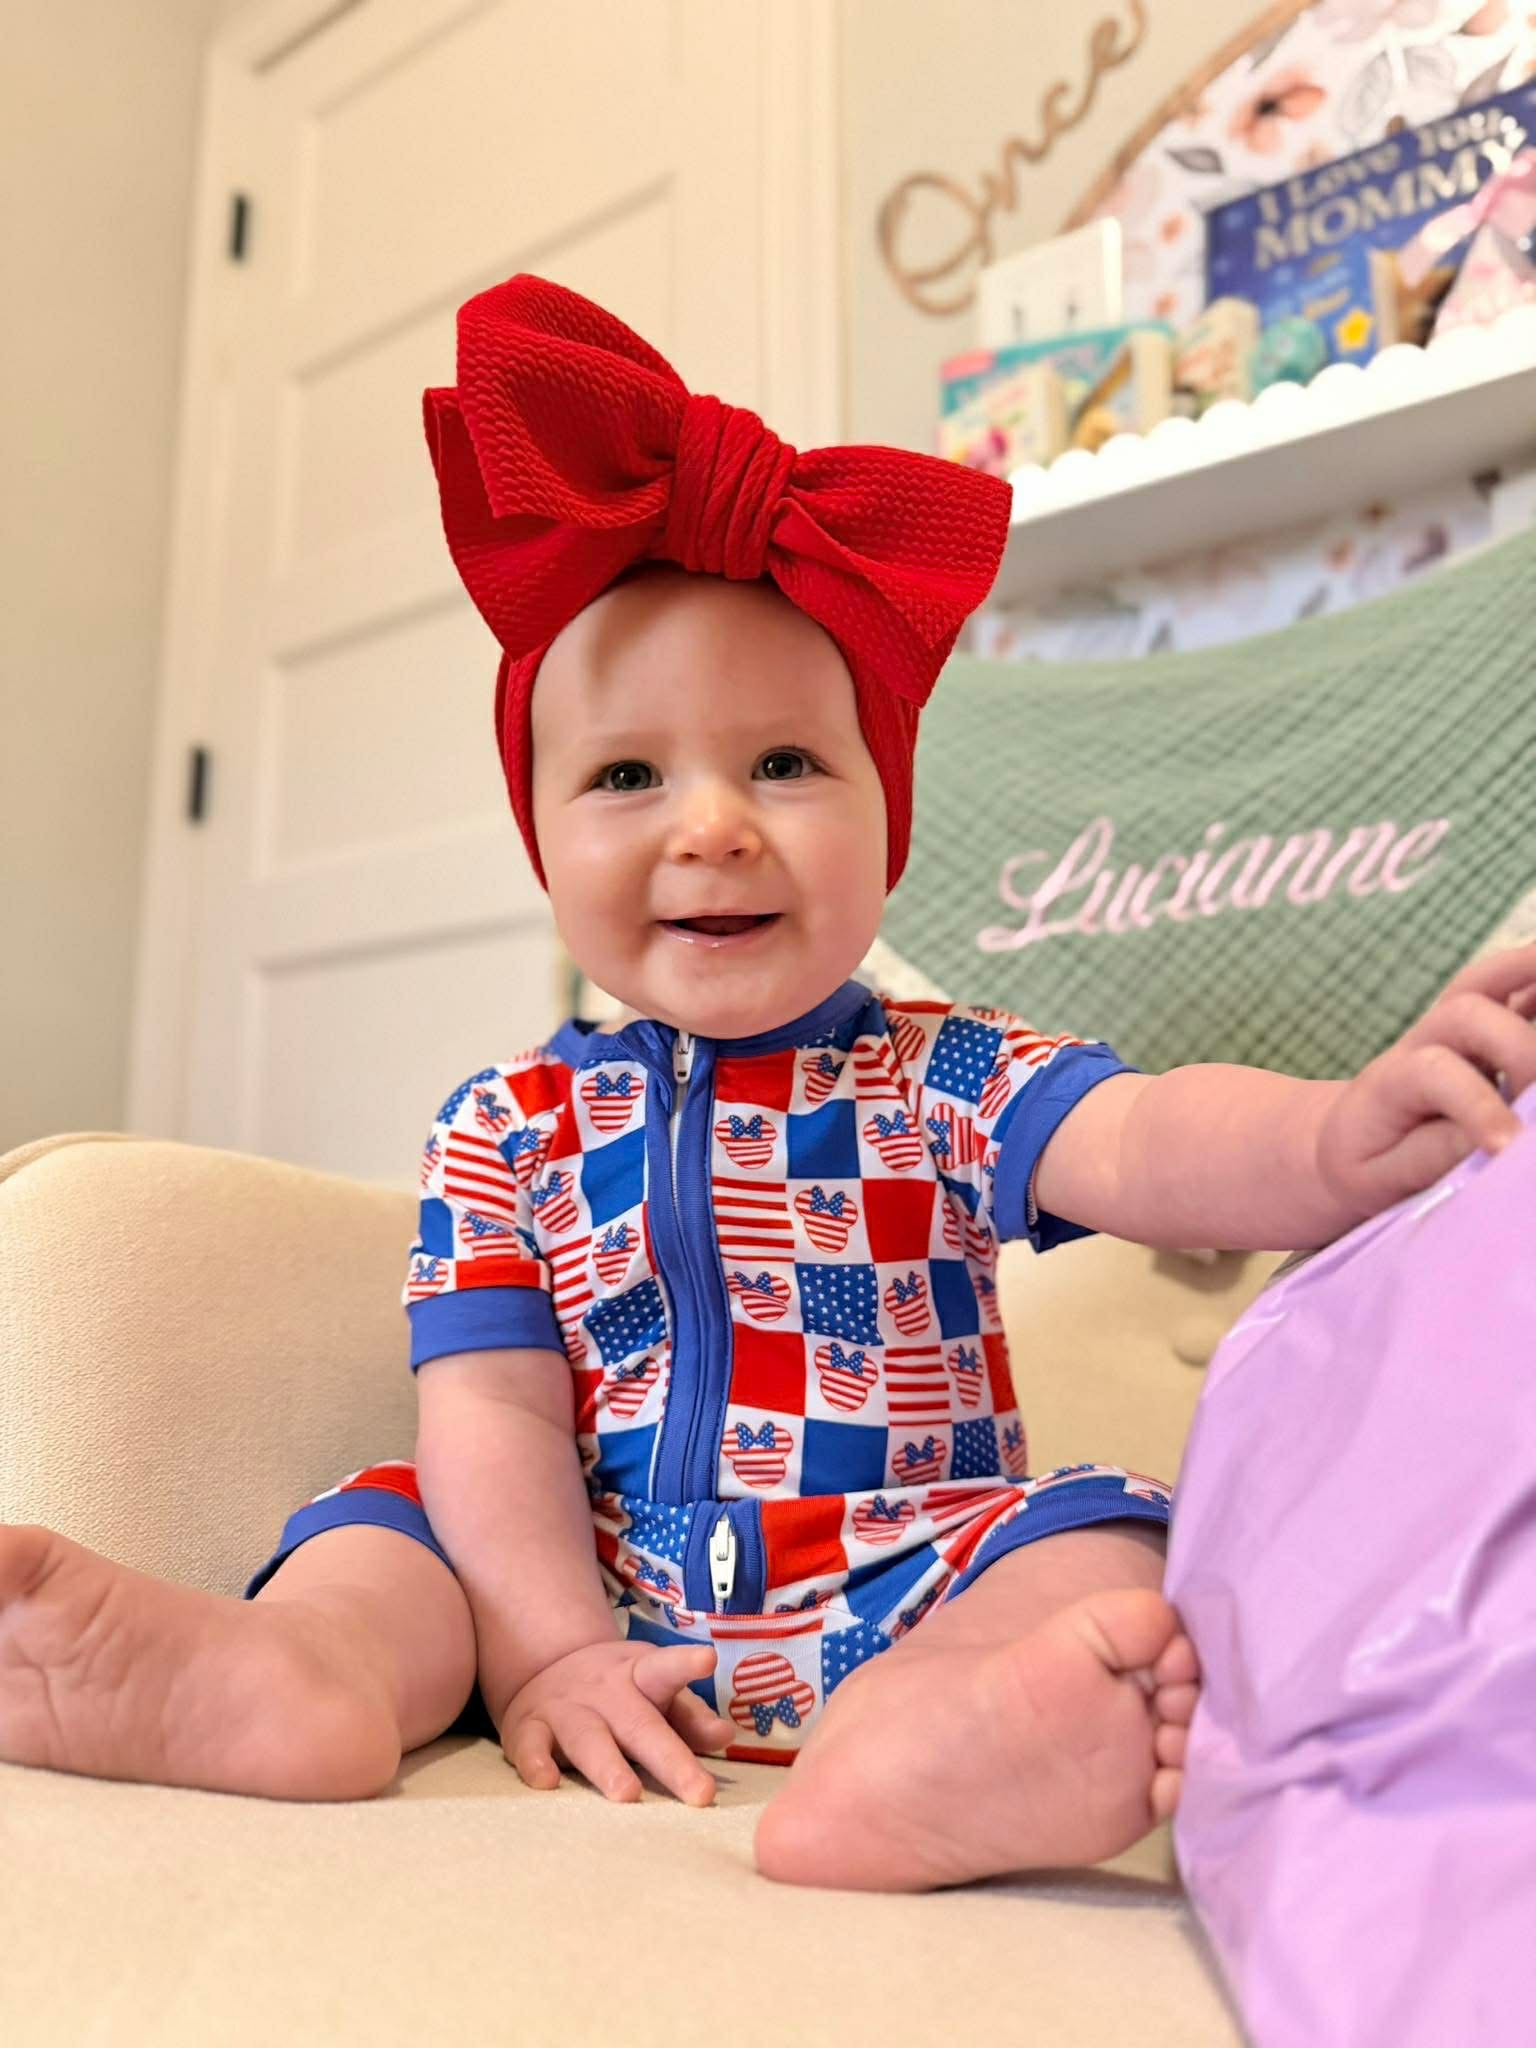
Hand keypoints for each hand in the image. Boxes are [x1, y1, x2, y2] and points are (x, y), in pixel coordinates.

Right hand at [499, 1639, 735, 1805]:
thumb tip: (725, 1735)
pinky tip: (546, 1782)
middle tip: (700, 1793)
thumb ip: (689, 1717)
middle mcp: (604, 1691)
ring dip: (608, 1766)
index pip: (666, 1670)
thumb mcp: (655, 1692)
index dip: (685, 1664)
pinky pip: (530, 1746)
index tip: (707, 1658)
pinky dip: (536, 1763)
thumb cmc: (619, 1694)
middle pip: (639, 1724)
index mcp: (640, 1676)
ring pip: (588, 1738)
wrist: (546, 1671)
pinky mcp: (528, 1728)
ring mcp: (565, 1709)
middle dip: (670, 1759)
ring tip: (628, 1795)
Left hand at [1317, 942, 1535, 1223]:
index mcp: (1388, 1082)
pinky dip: (1534, 978)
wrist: (1351, 1132)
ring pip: (1487, 981)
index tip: (1509, 1144)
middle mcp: (1421, 1041)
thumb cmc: (1369, 1161)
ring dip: (1528, 971)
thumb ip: (1431, 1157)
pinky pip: (1510, 986)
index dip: (1477, 1105)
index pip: (1435, 1074)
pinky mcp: (1479, 1024)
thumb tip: (1494, 1143)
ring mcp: (1450, 1025)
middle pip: (1466, 1015)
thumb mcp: (1382, 1176)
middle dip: (1518, 1050)